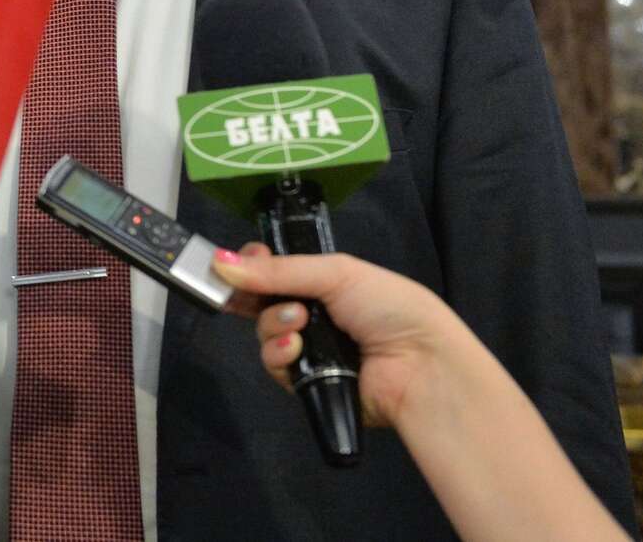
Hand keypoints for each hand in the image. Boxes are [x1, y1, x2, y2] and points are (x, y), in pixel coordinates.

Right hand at [212, 243, 468, 431]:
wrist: (422, 367)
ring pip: (264, 333)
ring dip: (274, 325)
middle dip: (252, 295)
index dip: (251, 267)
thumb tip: (220, 262)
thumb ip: (277, 270)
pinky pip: (275, 364)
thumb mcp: (336, 274)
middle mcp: (314, 314)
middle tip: (251, 292)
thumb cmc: (388, 308)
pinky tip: (297, 349)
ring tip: (299, 325)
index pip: (274, 271)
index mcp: (325, 283)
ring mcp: (310, 349)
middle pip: (260, 301)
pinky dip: (281, 354)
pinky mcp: (308, 382)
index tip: (236, 264)